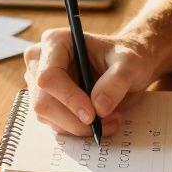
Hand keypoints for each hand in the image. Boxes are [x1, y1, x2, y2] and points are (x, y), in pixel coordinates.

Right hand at [23, 29, 155, 136]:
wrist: (127, 67)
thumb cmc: (126, 57)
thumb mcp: (130, 64)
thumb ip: (116, 81)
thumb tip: (99, 107)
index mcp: (55, 42)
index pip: (48, 76)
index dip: (68, 98)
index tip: (92, 114)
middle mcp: (41, 62)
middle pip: (43, 101)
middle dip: (75, 119)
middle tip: (107, 122)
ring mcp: (40, 85)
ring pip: (48, 117)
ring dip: (80, 126)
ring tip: (111, 119)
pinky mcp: (48, 103)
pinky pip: (56, 124)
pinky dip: (79, 129)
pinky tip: (102, 121)